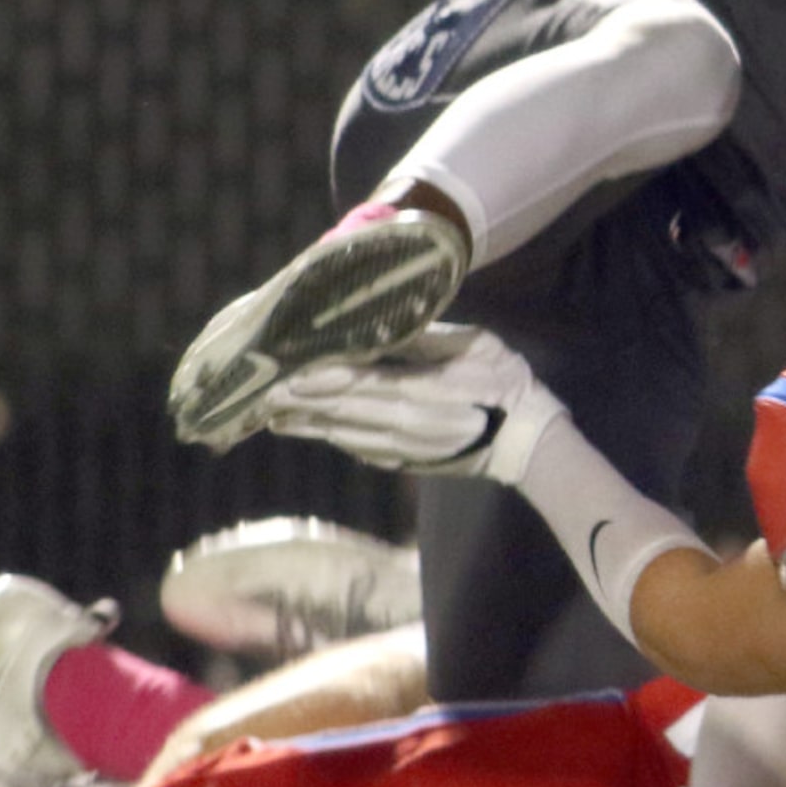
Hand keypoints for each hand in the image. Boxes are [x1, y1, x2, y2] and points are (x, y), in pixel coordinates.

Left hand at [261, 324, 566, 484]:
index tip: (281, 372)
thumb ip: (424, 339)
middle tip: (257, 394)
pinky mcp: (403, 461)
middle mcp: (399, 425)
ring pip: (341, 434)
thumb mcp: (473, 346)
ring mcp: (399, 448)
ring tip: (270, 415)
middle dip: (296, 403)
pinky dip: (331, 438)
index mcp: (415, 393)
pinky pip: (358, 448)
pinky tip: (312, 430)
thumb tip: (380, 325)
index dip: (313, 380)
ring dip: (305, 425)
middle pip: (337, 412)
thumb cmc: (505, 384)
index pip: (352, 384)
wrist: (527, 442)